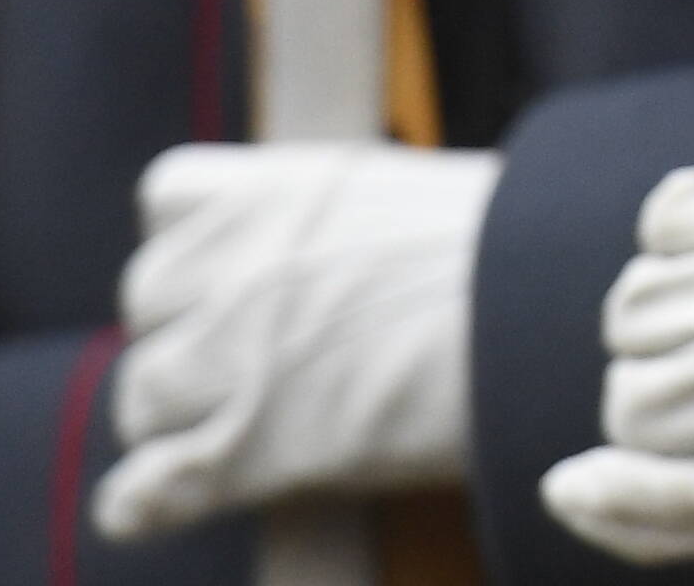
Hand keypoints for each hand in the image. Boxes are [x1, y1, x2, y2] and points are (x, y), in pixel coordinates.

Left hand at [98, 139, 495, 537]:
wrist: (556, 319)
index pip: (167, 199)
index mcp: (282, 192)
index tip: (238, 266)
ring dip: (182, 416)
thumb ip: (333, 226)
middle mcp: (238, 266)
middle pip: (147, 300)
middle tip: (259, 357)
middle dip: (190, 328)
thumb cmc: (516, 257)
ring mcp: (232, 359)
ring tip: (251, 426)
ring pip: (141, 397)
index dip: (196, 240)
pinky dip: (149, 501)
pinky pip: (137, 492)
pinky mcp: (241, 452)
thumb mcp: (411, 202)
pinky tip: (176, 498)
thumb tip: (320, 265)